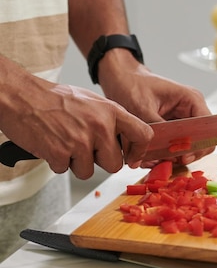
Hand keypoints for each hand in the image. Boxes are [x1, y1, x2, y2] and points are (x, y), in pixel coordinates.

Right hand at [0, 79, 152, 178]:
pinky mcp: (60, 153)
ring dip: (76, 163)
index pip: (143, 134)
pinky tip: (52, 144)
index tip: (131, 157)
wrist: (22, 96)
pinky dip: (57, 162)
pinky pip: (65, 170)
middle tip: (85, 147)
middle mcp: (100, 126)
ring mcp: (80, 141)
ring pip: (89, 171)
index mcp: (112, 111)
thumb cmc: (55, 99)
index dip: (138, 150)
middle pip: (114, 164)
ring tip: (65, 142)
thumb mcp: (93, 102)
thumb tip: (127, 139)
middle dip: (100, 161)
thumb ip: (111, 120)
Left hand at [98, 53, 214, 166]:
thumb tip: (160, 153)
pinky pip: (175, 144)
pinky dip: (165, 152)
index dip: (198, 145)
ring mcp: (183, 119)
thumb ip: (155, 131)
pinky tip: (151, 155)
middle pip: (201, 141)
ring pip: (188, 145)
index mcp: (191, 100)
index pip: (208, 128)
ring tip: (155, 159)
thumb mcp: (143, 108)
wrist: (120, 78)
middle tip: (169, 161)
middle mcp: (191, 110)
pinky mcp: (172, 126)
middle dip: (185, 153)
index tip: (183, 156)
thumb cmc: (132, 84)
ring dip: (173, 155)